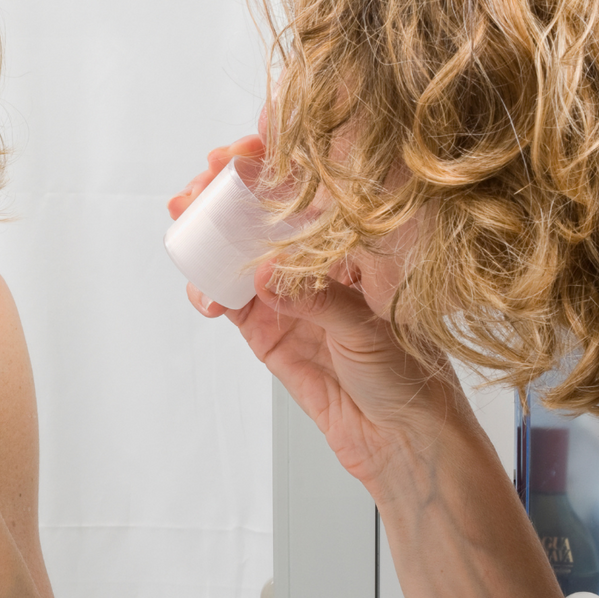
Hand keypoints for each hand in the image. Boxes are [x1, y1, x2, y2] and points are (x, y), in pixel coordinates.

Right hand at [169, 135, 468, 488]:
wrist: (406, 444)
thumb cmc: (413, 379)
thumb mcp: (370, 330)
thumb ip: (317, 300)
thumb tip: (266, 275)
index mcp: (354, 245)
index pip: (303, 191)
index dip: (267, 164)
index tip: (238, 152)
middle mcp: (317, 264)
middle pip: (259, 215)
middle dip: (221, 197)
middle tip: (195, 189)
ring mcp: (288, 297)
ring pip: (234, 253)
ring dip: (205, 239)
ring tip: (186, 231)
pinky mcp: (267, 333)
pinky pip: (228, 302)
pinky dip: (208, 294)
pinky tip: (205, 297)